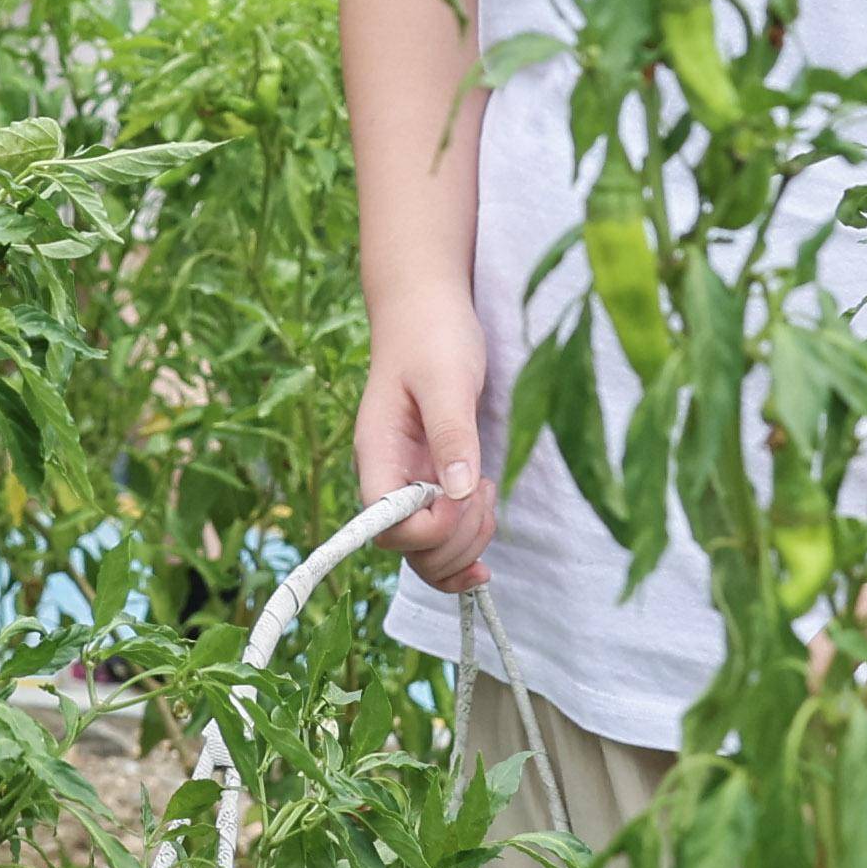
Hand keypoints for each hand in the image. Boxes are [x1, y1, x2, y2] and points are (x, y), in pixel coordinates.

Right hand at [357, 295, 498, 590]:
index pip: (386, 526)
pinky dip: (463, 552)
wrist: (425, 311)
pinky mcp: (431, 484)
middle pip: (409, 549)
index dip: (431, 528)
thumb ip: (451, 434)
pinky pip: (439, 539)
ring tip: (489, 497)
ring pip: (426, 553)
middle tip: (486, 491)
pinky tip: (485, 556)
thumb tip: (458, 492)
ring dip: (465, 546)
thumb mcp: (446, 379)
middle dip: (456, 541)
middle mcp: (386, 478)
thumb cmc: (431, 337)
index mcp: (377, 454)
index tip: (466, 491)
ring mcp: (408, 485)